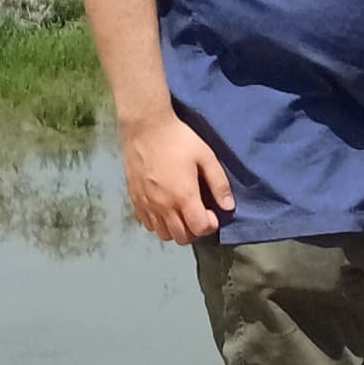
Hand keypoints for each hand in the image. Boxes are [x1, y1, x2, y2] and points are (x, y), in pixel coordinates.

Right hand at [119, 113, 233, 244]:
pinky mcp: (134, 199)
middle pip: (181, 237)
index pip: (199, 229)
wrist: (145, 127)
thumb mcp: (206, 157)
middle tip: (199, 213)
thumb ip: (219, 184)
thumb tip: (229, 207)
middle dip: (195, 230)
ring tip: (182, 213)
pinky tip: (165, 209)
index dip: (210, 225)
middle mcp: (163, 206)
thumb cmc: (179, 139)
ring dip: (176, 229)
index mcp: (183, 196)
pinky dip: (158, 223)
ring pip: (163, 234)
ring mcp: (146, 204)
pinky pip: (147, 224)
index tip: (212, 212)